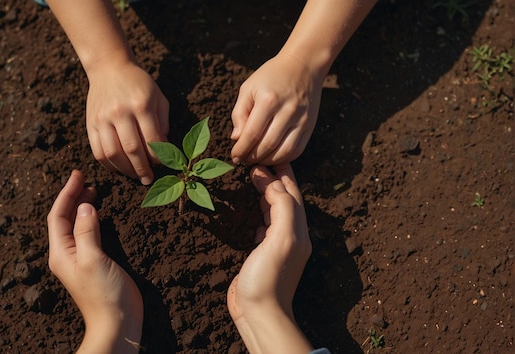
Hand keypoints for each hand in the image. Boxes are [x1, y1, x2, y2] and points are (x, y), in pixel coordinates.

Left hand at [47, 170, 142, 352]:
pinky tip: (99, 213)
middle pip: (63, 219)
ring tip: (92, 189)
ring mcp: (79, 260)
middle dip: (72, 196)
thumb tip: (85, 207)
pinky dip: (91, 219)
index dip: (66, 193)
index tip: (78, 174)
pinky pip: (87, 234)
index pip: (58, 215)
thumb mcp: (94, 258)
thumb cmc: (104, 295)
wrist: (117, 323)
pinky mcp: (93, 263)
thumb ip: (87, 231)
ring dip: (81, 206)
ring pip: (75, 225)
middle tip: (85, 178)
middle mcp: (66, 255)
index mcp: (61, 252)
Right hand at [86, 60, 168, 184]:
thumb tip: (163, 149)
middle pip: (132, 149)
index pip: (151, 140)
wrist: (109, 68)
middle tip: (148, 179)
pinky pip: (98, 151)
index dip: (157, 158)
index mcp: (141, 105)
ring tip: (134, 175)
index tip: (161, 165)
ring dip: (125, 170)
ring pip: (113, 154)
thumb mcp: (158, 98)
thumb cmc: (139, 84)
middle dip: (142, 169)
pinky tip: (118, 169)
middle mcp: (120, 112)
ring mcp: (103, 118)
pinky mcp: (90, 124)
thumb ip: (163, 122)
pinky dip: (109, 165)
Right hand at [227, 164, 312, 353]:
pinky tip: (255, 212)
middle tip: (260, 163)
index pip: (291, 194)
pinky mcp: (263, 255)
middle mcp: (291, 235)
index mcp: (297, 229)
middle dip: (276, 180)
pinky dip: (261, 213)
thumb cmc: (269, 277)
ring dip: (267, 194)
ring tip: (256, 179)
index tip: (265, 159)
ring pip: (276, 211)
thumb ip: (281, 207)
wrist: (259, 312)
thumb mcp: (280, 238)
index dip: (280, 175)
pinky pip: (265, 227)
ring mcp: (277, 246)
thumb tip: (272, 182)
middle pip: (286, 199)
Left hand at [230, 53, 323, 164]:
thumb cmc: (271, 76)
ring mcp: (301, 120)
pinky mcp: (310, 126)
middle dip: (252, 158)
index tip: (235, 156)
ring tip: (257, 159)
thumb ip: (239, 114)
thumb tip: (236, 139)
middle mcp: (287, 111)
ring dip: (267, 161)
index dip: (241, 150)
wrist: (303, 65)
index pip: (251, 134)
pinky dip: (283, 159)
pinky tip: (273, 156)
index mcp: (269, 100)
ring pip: (283, 153)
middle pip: (267, 146)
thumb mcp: (248, 88)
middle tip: (244, 159)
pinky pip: (296, 150)